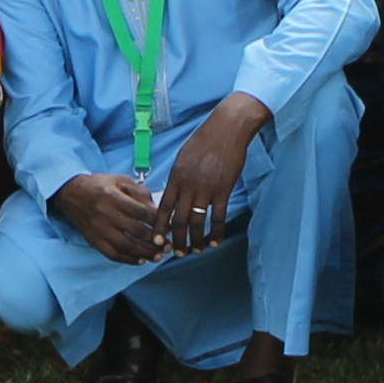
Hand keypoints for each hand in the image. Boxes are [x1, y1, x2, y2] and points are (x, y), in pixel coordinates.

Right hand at [56, 171, 168, 267]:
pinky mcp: (94, 240)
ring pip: (125, 246)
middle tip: (170, 245)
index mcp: (114, 197)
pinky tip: (140, 261)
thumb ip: (139, 192)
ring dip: (145, 253)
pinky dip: (128, 260)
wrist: (71, 193)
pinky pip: (112, 254)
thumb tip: (156, 208)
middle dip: (156, 240)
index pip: (141, 212)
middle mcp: (106, 214)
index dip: (158, 221)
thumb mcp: (120, 180)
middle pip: (135, 231)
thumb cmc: (100, 185)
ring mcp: (99, 229)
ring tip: (159, 256)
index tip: (171, 227)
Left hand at [154, 94, 265, 253]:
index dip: (160, 228)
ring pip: (198, 221)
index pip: (163, 208)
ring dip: (196, 240)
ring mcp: (206, 189)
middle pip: (179, 220)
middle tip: (178, 253)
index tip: (158, 242)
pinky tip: (215, 242)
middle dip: (178, 240)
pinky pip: (218, 216)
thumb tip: (172, 196)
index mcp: (176, 178)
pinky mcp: (223, 189)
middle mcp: (188, 186)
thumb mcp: (182, 158)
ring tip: (196, 250)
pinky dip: (216, 231)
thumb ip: (178, 178)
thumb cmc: (204, 141)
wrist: (226, 129)